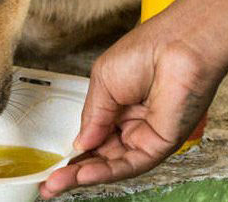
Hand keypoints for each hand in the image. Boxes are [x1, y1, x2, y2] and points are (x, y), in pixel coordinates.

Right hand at [39, 17, 225, 198]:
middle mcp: (132, 122)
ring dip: (84, 175)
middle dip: (73, 170)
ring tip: (57, 183)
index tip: (52, 165)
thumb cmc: (146, 50)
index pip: (93, 137)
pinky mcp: (161, 143)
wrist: (177, 45)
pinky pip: (130, 163)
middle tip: (50, 183)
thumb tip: (79, 144)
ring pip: (113, 164)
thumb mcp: (102, 81)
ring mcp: (146, 134)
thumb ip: (92, 117)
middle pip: (100, 155)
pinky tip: (84, 173)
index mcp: (117, 105)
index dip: (73, 152)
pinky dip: (106, 171)